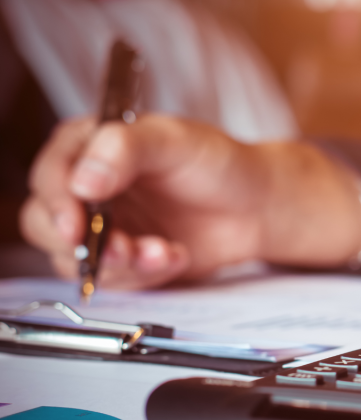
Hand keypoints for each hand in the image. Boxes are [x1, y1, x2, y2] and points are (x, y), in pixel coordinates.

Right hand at [20, 115, 360, 288]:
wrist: (255, 205)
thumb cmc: (217, 163)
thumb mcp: (174, 140)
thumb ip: (125, 149)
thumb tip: (83, 181)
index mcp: (88, 146)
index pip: (50, 175)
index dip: (58, 203)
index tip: (77, 225)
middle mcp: (86, 187)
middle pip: (46, 224)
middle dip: (84, 245)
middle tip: (125, 248)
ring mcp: (102, 226)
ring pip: (75, 261)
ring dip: (120, 264)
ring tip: (163, 250)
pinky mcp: (121, 259)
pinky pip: (112, 280)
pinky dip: (143, 275)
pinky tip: (174, 254)